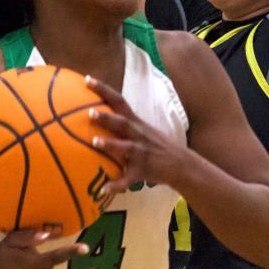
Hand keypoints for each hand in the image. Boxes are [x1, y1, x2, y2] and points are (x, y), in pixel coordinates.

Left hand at [86, 75, 187, 192]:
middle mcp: (138, 134)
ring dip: (110, 144)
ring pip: (125, 147)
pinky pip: (128, 178)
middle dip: (106, 117)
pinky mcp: (143, 170)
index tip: (86, 79)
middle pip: (122, 122)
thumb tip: (93, 114)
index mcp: (136, 123)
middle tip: (89, 112)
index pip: (118, 101)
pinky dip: (117, 184)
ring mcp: (141, 152)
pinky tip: (103, 189)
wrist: (182, 165)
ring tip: (94, 142)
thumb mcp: (141, 129)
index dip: (103, 90)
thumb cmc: (155, 145)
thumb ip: (121, 123)